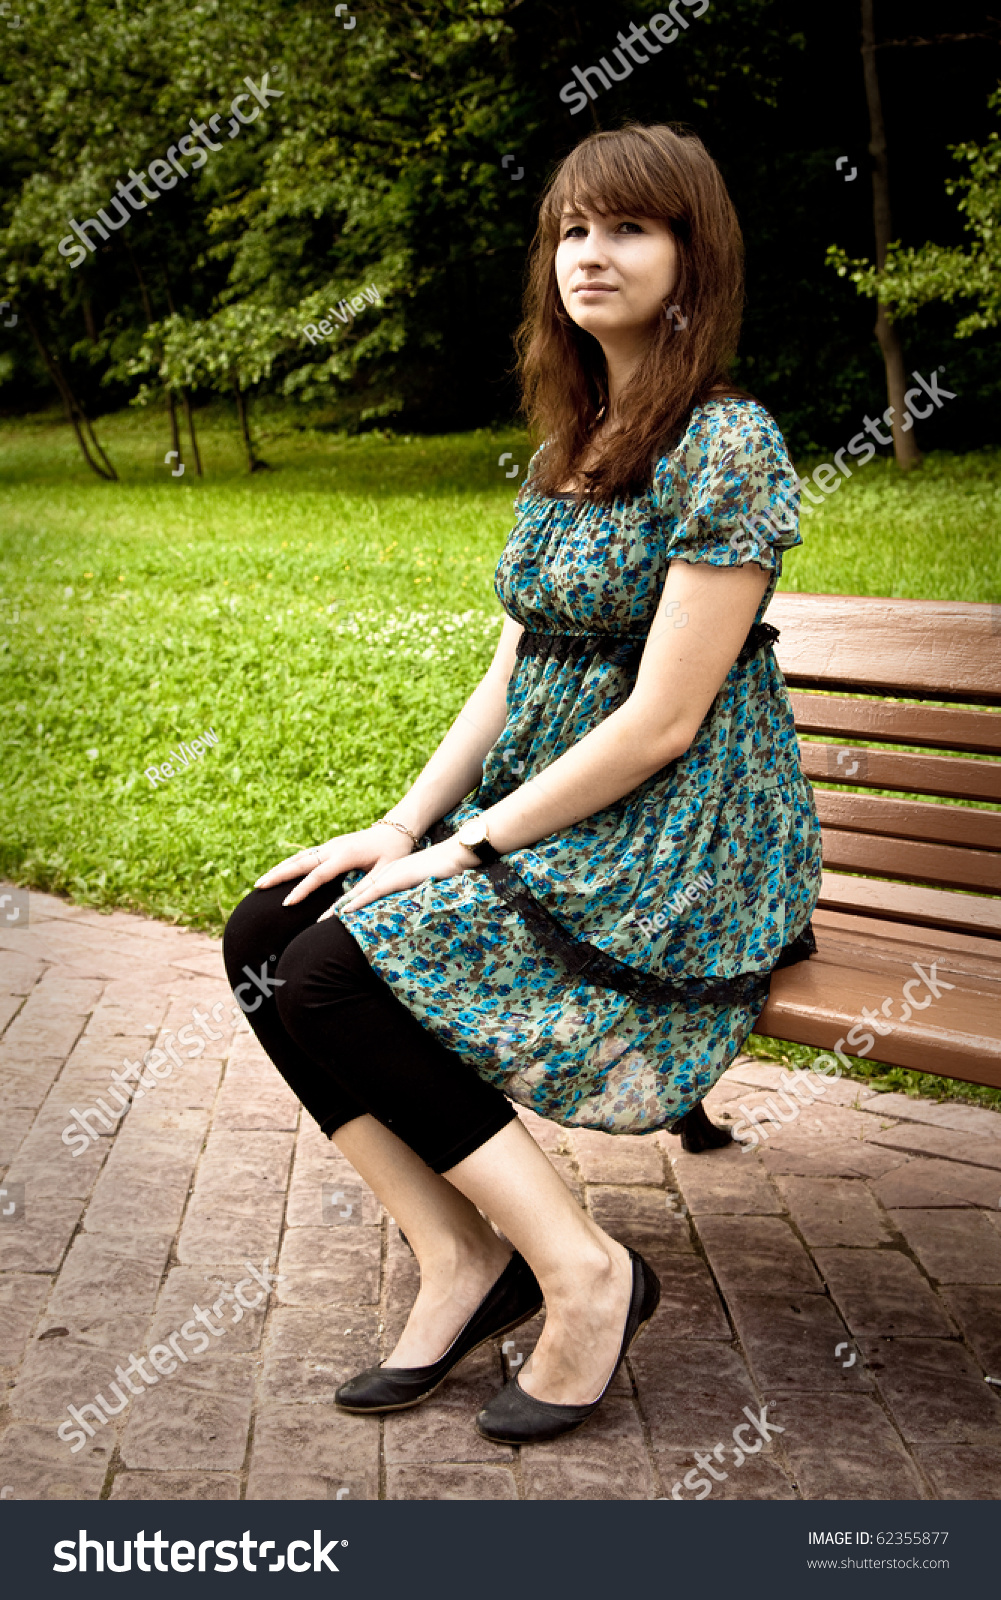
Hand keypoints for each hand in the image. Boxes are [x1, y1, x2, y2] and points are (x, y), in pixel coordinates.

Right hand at [254, 828, 413, 906]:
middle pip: (300, 862)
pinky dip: (289, 864)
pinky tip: (279, 873)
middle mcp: (333, 847)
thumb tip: (343, 913)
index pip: (317, 875)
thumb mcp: (383, 875)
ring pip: (298, 857)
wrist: (397, 829)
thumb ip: (363, 893)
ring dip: (279, 869)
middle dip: (278, 875)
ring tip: (261, 882)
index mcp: (345, 854)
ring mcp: (330, 845)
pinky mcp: (330, 847)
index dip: (301, 890)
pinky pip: (304, 856)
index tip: (286, 904)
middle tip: (258, 887)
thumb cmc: (393, 853)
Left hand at [317, 837, 476, 920]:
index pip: (355, 890)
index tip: (317, 911)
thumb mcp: (417, 886)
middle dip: (325, 900)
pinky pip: (373, 892)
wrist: (454, 854)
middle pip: (349, 890)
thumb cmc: (439, 871)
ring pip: (356, 893)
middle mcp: (380, 873)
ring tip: (318, 918)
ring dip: (336, 906)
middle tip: (304, 912)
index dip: (336, 900)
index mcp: (383, 875)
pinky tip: (344, 911)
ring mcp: (388, 874)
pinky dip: (358, 902)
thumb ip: (404, 897)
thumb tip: (397, 913)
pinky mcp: (397, 878)